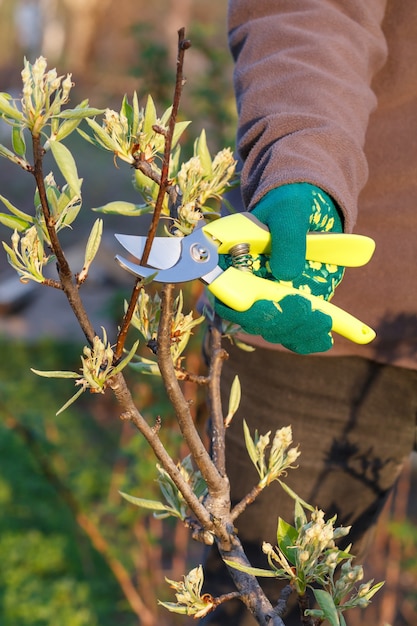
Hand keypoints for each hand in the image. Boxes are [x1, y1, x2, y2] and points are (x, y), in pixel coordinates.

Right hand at [215, 183, 344, 352]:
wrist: (309, 207)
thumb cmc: (290, 203)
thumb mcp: (290, 210)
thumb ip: (287, 238)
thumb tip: (287, 275)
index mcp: (232, 261)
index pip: (224, 292)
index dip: (241, 305)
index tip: (270, 302)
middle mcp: (246, 285)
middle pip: (250, 318)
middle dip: (277, 320)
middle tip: (303, 305)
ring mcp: (269, 299)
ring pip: (274, 330)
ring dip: (296, 330)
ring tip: (322, 320)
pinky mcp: (291, 308)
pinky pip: (294, 334)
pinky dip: (309, 340)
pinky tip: (326, 337)